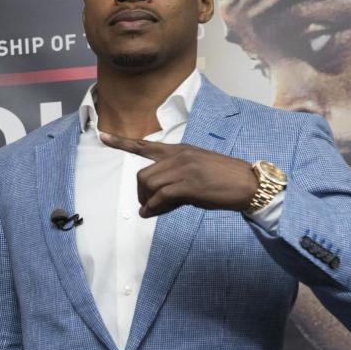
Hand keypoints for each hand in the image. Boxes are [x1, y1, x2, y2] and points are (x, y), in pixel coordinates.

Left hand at [99, 133, 257, 217]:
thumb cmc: (223, 181)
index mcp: (179, 150)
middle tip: (149, 206)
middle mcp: (178, 156)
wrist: (248, 184)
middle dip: (141, 194)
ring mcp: (184, 169)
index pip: (145, 145)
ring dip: (148, 202)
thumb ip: (172, 183)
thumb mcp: (195, 175)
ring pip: (149, 185)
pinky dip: (153, 208)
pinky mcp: (189, 184)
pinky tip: (153, 213)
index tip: (102, 136)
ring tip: (156, 210)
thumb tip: (151, 205)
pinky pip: (160, 196)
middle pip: (142, 175)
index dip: (121, 142)